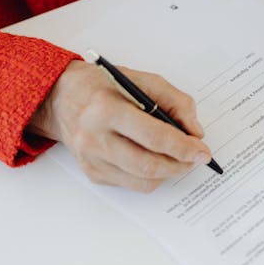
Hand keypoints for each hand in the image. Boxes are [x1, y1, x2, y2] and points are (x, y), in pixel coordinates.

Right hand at [29, 60, 211, 191]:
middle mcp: (95, 137)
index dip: (184, 147)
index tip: (202, 151)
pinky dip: (150, 176)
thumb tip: (195, 132)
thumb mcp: (142, 80)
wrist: (61, 97)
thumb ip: (175, 101)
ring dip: (168, 173)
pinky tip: (154, 159)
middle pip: (149, 165)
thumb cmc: (103, 86)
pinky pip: (131, 184)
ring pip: (142, 181)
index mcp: (107, 108)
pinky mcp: (92, 173)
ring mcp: (91, 159)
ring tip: (179, 160)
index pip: (154, 137)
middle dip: (180, 165)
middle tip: (196, 159)